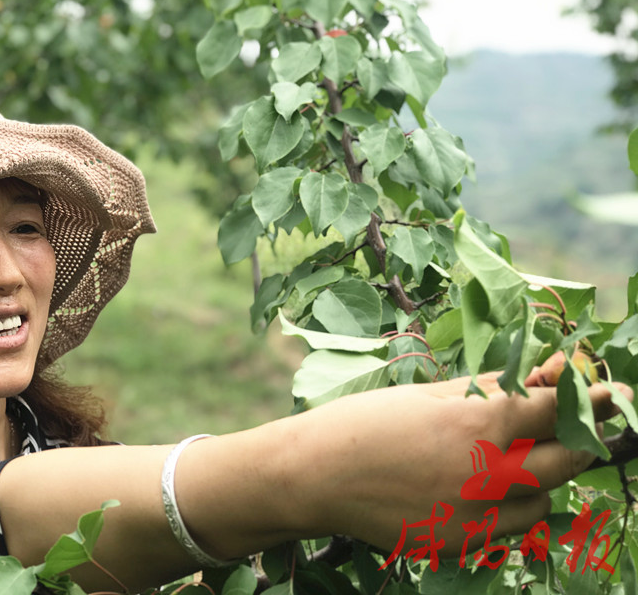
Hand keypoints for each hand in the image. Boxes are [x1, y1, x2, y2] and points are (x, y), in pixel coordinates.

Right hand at [283, 373, 631, 555]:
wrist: (316, 475)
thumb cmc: (366, 422)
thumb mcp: (427, 393)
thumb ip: (488, 389)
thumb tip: (538, 379)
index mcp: (476, 424)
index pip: (557, 411)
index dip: (587, 398)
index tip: (610, 391)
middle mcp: (486, 474)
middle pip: (567, 459)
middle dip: (575, 439)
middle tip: (566, 428)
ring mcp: (476, 517)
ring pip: (544, 501)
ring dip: (538, 479)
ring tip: (505, 463)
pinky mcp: (461, 545)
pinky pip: (510, 531)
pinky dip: (507, 510)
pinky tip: (476, 491)